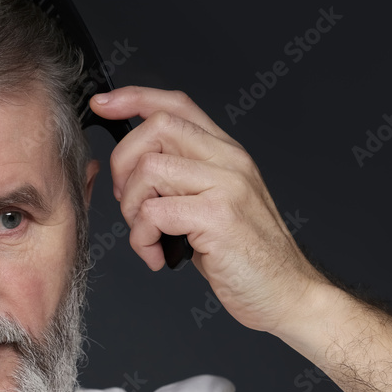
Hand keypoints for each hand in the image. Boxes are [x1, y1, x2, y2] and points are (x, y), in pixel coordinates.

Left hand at [90, 86, 329, 335]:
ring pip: (149, 170)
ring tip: (147, 234)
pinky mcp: (218, 216)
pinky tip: (156, 255)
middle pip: (156, 128)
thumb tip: (134, 168)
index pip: (175, 105)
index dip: (133, 98)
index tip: (103, 105)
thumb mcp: (214, 204)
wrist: (289, 293)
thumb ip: (183, 177)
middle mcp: (229, 161)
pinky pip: (153, 212)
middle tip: (128, 201)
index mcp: (226, 153)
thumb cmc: (247, 256)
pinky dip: (141, 238)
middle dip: (123, 162)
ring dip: (132, 208)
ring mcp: (226, 186)